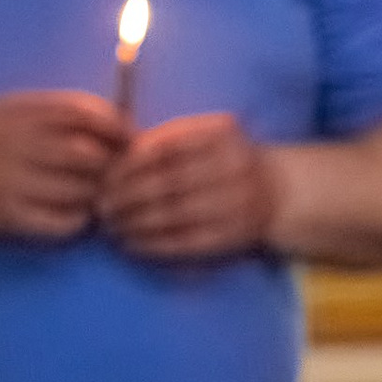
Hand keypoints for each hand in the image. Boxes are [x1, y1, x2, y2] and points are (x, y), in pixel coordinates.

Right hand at [0, 91, 120, 242]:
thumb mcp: (8, 109)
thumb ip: (55, 109)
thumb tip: (115, 118)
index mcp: (19, 111)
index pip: (84, 113)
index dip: (116, 126)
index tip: (130, 138)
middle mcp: (16, 143)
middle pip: (88, 154)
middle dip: (111, 164)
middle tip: (116, 173)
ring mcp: (12, 181)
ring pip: (81, 190)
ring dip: (97, 195)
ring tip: (95, 194)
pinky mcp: (9, 216)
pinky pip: (64, 222)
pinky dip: (80, 220)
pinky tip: (76, 214)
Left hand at [97, 112, 275, 263]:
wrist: (280, 192)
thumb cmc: (226, 160)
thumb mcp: (205, 135)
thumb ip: (166, 140)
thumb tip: (115, 156)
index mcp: (222, 136)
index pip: (164, 149)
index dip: (129, 164)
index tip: (103, 176)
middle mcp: (234, 168)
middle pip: (167, 183)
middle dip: (126, 196)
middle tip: (101, 206)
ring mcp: (237, 205)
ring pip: (174, 215)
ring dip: (135, 223)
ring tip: (110, 227)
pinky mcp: (233, 236)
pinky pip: (186, 242)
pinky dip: (154, 245)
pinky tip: (132, 244)